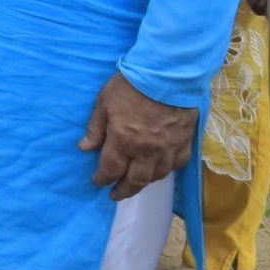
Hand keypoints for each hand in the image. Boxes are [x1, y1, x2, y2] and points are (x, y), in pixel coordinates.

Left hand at [79, 72, 196, 199]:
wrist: (168, 74)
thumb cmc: (131, 85)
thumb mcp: (104, 102)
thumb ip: (95, 128)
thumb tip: (84, 148)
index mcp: (123, 141)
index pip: (110, 169)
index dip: (102, 179)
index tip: (97, 182)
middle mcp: (146, 151)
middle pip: (135, 180)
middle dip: (123, 190)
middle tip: (115, 195)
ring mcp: (168, 148)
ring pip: (156, 175)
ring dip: (144, 182)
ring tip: (135, 183)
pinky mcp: (185, 142)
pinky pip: (176, 165)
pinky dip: (166, 171)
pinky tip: (160, 170)